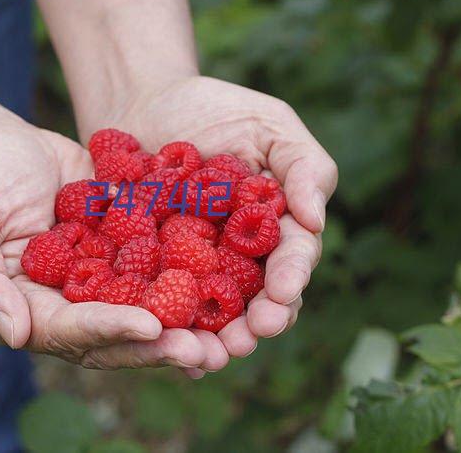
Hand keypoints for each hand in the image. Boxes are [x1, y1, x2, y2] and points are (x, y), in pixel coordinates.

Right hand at [0, 118, 228, 371]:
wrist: (1, 142)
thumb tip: (15, 336)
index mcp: (27, 310)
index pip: (70, 331)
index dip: (110, 330)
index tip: (150, 328)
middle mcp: (69, 304)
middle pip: (116, 333)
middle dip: (159, 344)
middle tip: (205, 350)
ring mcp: (100, 279)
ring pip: (146, 308)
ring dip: (185, 323)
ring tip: (227, 332)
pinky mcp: (124, 250)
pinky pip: (159, 267)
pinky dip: (192, 278)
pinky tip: (231, 282)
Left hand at [101, 76, 337, 374]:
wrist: (143, 106)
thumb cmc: (214, 109)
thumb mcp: (269, 125)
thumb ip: (303, 165)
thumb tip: (317, 219)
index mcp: (276, 224)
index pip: (293, 256)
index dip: (291, 277)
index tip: (283, 292)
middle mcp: (243, 254)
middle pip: (260, 296)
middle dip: (260, 319)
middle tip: (251, 337)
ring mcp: (199, 265)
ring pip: (216, 310)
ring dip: (217, 337)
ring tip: (212, 354)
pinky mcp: (155, 269)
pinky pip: (165, 302)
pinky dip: (169, 326)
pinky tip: (167, 347)